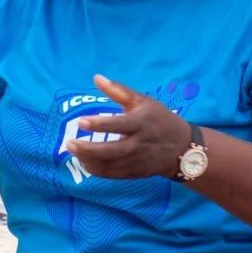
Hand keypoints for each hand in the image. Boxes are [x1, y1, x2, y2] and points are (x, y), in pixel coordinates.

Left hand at [65, 75, 191, 179]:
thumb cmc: (158, 119)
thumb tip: (96, 77)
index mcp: (142, 123)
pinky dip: (96, 170)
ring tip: (73, 150)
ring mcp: (138, 161)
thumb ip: (118, 90)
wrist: (182, 148)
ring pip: (111, 165)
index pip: (120, 125)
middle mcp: (141, 144)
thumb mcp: (143, 101)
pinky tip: (84, 161)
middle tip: (69, 143)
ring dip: (89, 160)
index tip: (81, 122)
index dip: (100, 125)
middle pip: (113, 151)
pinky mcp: (136, 173)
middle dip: (89, 149)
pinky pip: (113, 175)